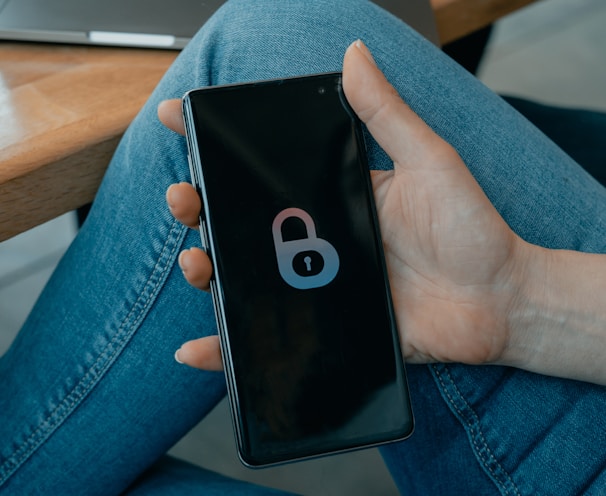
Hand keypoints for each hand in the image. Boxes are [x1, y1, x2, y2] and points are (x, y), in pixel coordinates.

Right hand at [161, 40, 527, 371]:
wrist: (498, 300)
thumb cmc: (470, 229)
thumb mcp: (427, 160)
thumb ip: (386, 113)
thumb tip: (355, 54)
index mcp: (333, 196)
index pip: (264, 166)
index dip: (216, 145)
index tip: (178, 120)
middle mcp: (317, 240)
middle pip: (240, 222)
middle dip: (198, 207)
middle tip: (184, 197)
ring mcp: (317, 284)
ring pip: (244, 276)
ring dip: (206, 271)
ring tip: (197, 262)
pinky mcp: (326, 326)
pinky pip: (269, 336)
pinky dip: (229, 346)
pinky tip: (199, 348)